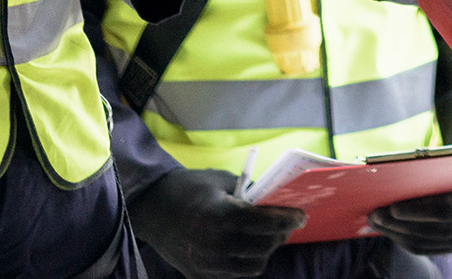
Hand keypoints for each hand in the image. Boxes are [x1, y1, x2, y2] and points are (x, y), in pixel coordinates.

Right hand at [128, 167, 304, 278]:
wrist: (150, 208)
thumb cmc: (189, 188)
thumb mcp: (222, 182)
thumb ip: (250, 195)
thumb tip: (278, 204)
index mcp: (220, 215)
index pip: (265, 222)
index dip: (287, 219)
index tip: (301, 216)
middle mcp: (213, 244)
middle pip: (263, 247)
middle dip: (281, 235)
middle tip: (289, 225)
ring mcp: (206, 264)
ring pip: (253, 266)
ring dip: (266, 251)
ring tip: (271, 236)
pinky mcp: (200, 276)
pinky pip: (235, 274)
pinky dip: (247, 261)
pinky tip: (249, 246)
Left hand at [369, 179, 451, 253]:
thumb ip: (434, 172)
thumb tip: (393, 179)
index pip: (446, 210)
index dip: (418, 211)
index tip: (393, 207)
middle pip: (432, 230)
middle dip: (399, 223)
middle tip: (375, 214)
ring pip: (424, 242)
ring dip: (396, 232)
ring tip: (375, 221)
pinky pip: (424, 248)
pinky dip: (403, 239)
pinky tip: (388, 229)